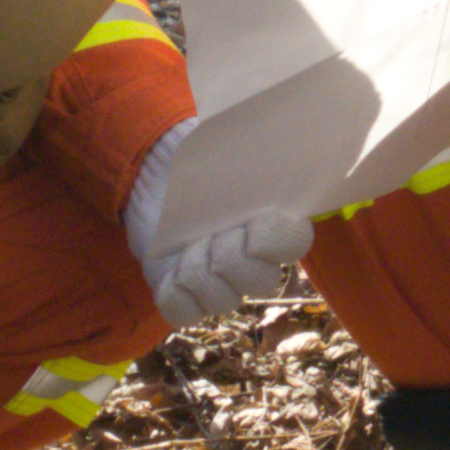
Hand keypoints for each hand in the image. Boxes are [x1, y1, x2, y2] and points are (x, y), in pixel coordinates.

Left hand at [121, 118, 310, 326]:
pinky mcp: (185, 299)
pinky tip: (172, 268)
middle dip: (229, 257)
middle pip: (260, 282)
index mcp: (275, 224)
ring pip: (223, 300)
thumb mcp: (228, 152)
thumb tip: (271, 136)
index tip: (252, 221)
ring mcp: (221, 285)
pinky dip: (175, 292)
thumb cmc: (199, 163)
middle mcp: (255, 263)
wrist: (155, 177)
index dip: (275, 239)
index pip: (294, 243)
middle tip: (210, 233)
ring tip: (186, 245)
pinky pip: (186, 313)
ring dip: (198, 270)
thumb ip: (256, 154)